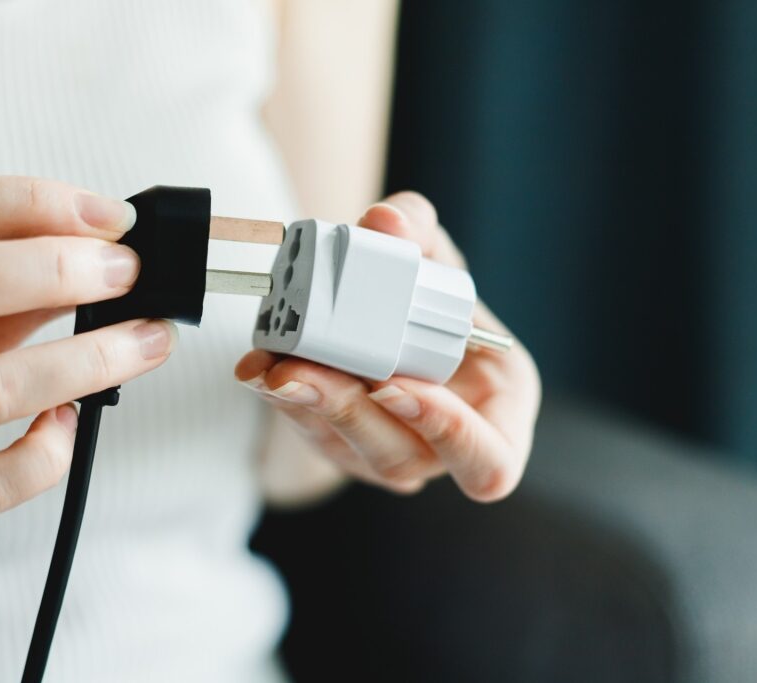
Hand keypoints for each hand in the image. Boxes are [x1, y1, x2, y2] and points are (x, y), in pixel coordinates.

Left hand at [236, 192, 540, 501]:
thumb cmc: (438, 305)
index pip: (489, 462)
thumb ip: (421, 236)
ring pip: (347, 448)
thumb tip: (387, 221)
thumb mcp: (438, 260)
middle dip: (347, 411)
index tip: (397, 383)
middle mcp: (441, 449)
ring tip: (275, 361)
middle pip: (400, 457)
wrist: (399, 328)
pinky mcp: (339, 447)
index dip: (451, 435)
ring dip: (306, 403)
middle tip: (306, 370)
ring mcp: (386, 455)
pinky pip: (309, 432)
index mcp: (496, 414)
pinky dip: (280, 394)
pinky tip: (260, 362)